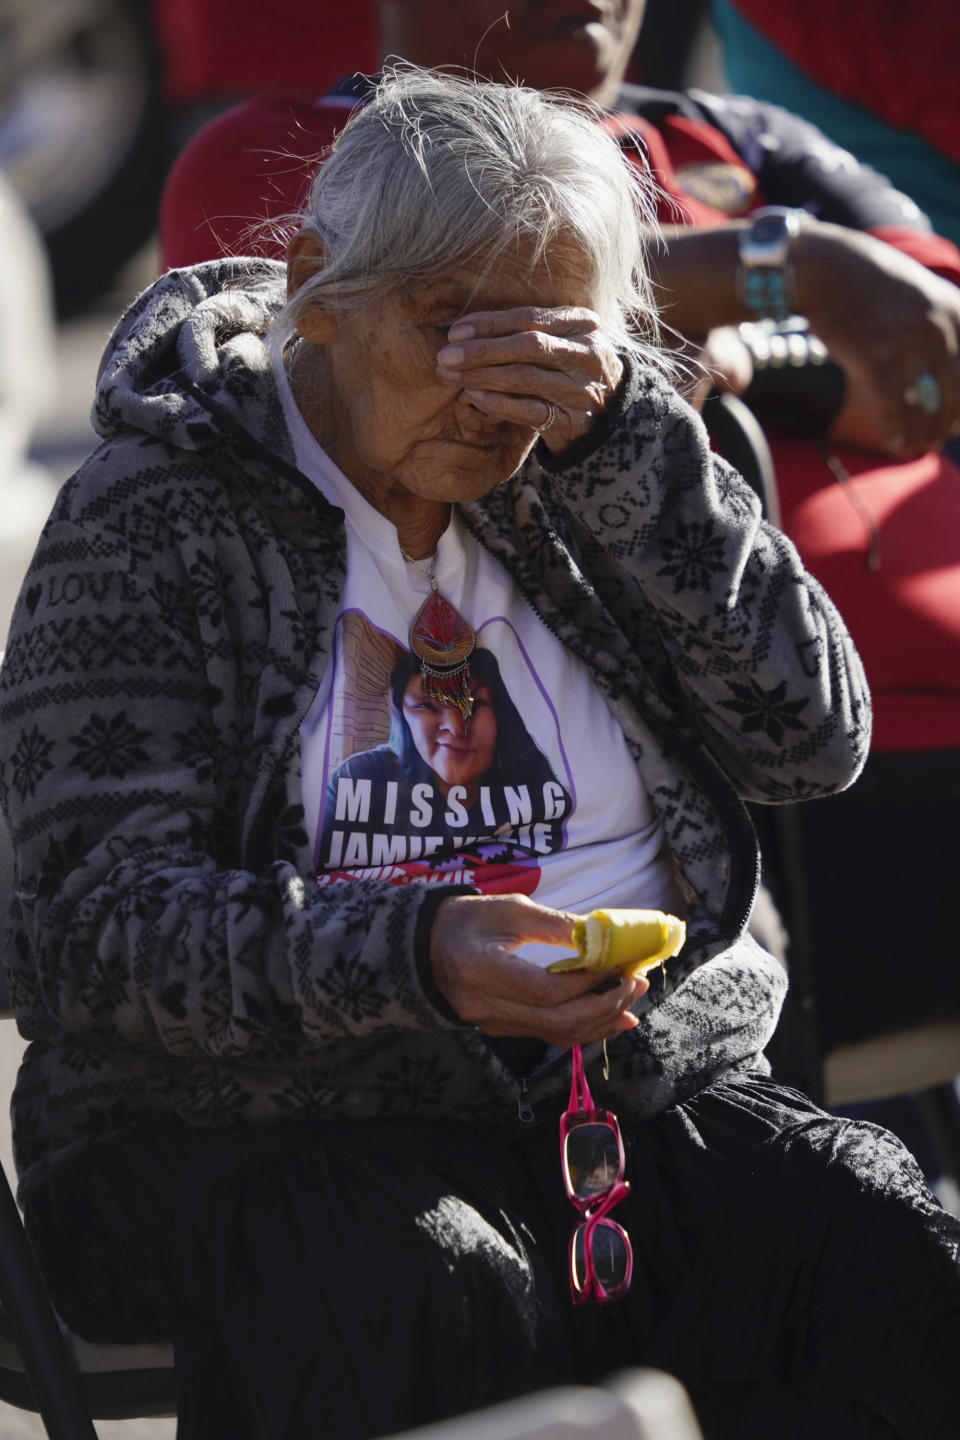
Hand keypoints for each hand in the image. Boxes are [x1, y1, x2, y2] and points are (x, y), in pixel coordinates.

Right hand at [429, 893, 645, 1045]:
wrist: (423, 947)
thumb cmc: (465, 919)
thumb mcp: (507, 908)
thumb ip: (554, 925)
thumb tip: (604, 936)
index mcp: (480, 970)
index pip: (545, 990)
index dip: (587, 981)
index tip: (618, 962)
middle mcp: (485, 1006)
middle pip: (556, 1022)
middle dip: (604, 1005)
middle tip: (636, 981)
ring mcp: (492, 1024)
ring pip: (556, 1036)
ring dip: (601, 1020)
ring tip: (632, 999)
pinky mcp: (501, 1029)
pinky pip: (548, 1036)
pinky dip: (584, 1028)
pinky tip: (611, 1017)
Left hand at [435, 307, 623, 453]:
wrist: (609, 415)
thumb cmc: (570, 368)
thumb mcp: (562, 339)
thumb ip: (526, 330)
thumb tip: (465, 330)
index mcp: (582, 323)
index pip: (530, 318)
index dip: (490, 324)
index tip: (455, 331)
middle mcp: (585, 354)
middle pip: (527, 346)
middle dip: (482, 351)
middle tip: (445, 356)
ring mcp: (580, 389)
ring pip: (525, 378)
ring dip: (482, 376)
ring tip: (451, 376)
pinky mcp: (571, 421)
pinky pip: (528, 411)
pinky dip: (498, 403)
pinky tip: (473, 397)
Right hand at [793, 224, 959, 456]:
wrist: (823, 268)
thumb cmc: (869, 286)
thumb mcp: (922, 297)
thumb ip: (944, 329)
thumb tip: (947, 381)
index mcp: (958, 310)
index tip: (957, 423)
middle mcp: (941, 325)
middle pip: (958, 395)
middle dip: (950, 424)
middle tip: (937, 439)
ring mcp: (909, 342)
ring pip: (930, 408)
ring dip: (924, 435)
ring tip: (915, 446)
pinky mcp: (875, 358)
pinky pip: (894, 410)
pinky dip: (896, 433)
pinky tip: (897, 443)